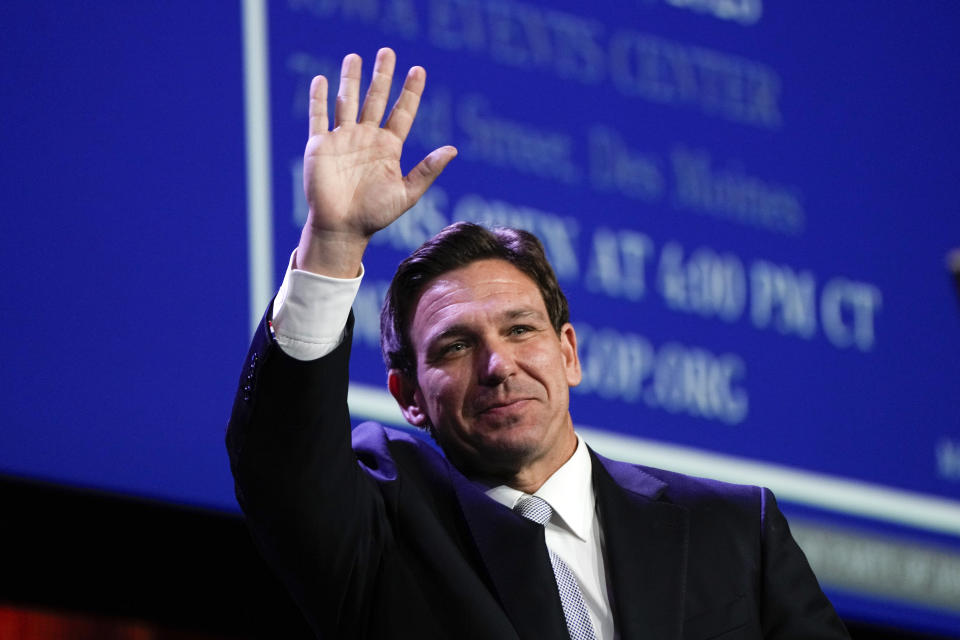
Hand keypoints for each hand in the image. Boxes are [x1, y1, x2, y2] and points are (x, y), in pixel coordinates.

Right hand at [296, 47, 456, 276]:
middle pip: (376, 99)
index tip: (418, 70)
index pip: (402, 112)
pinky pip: (319, 117)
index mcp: (388, 147)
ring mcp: (343, 140)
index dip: (410, 91)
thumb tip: (453, 149)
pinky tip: (322, 81)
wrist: (342, 229)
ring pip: (347, 101)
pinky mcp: (320, 146)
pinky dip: (319, 98)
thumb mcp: (407, 193)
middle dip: (381, 75)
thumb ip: (427, 170)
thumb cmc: (375, 215)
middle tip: (387, 52)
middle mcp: (366, 138)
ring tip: (354, 57)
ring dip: (350, 80)